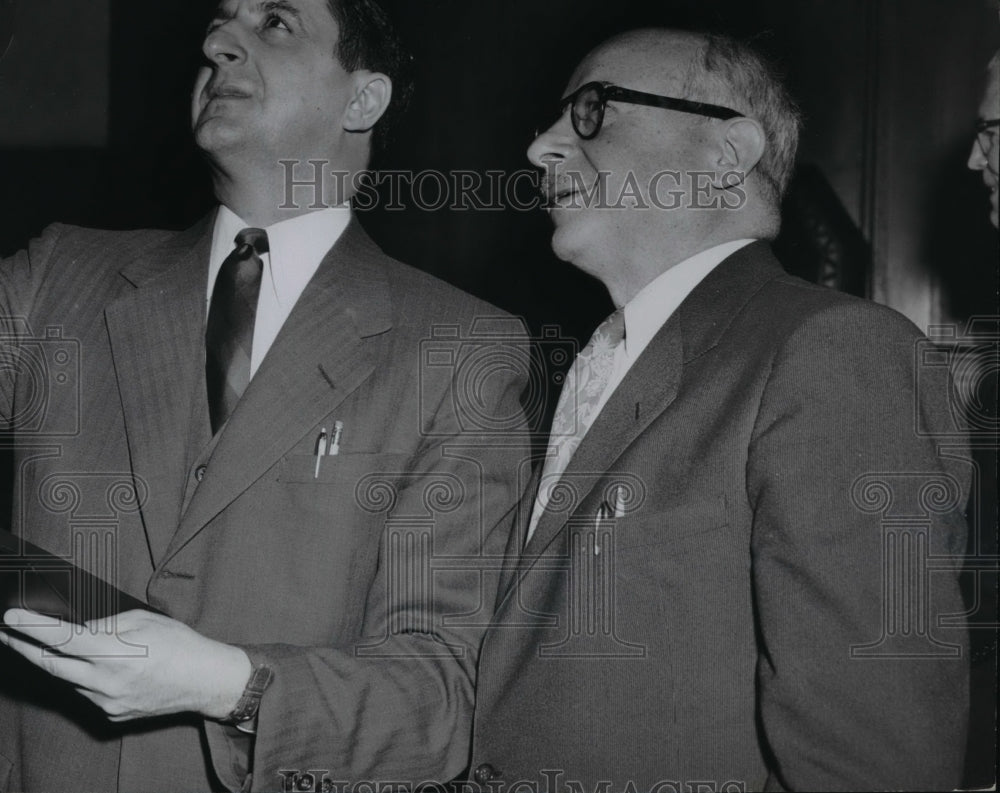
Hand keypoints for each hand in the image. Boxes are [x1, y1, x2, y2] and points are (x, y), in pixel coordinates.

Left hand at [0, 608, 250, 721]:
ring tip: (52, 646)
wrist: (205, 681)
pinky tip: (95, 668)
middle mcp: (106, 682)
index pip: (63, 639)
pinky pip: (86, 694)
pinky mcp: (112, 715)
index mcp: (116, 653)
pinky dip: (84, 678)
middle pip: (51, 665)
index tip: (10, 617)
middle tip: (6, 633)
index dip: (32, 627)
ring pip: (69, 681)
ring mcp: (107, 703)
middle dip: (24, 648)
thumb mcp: (144, 621)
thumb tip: (77, 627)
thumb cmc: (181, 645)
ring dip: (58, 663)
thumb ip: (106, 624)